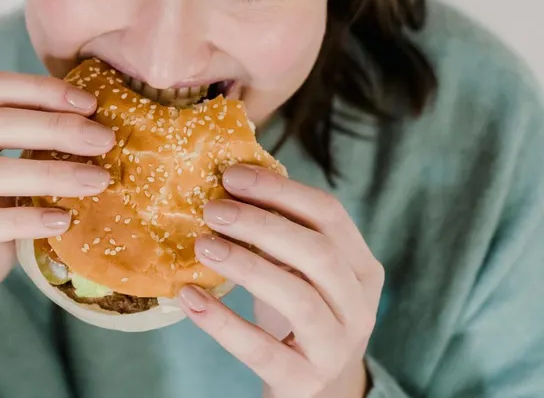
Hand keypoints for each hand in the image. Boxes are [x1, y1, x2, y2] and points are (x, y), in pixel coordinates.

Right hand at [0, 71, 114, 344]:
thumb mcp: (5, 195)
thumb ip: (32, 164)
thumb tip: (99, 141)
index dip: (41, 90)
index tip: (91, 104)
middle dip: (55, 127)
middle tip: (104, 140)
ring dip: (48, 173)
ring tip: (97, 181)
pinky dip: (22, 220)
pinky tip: (61, 222)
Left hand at [178, 165, 383, 397]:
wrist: (318, 390)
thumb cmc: (301, 316)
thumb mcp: (301, 272)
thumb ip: (279, 233)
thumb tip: (227, 182)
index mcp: (361, 268)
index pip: (329, 215)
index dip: (280, 190)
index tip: (231, 175)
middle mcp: (359, 306)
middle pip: (317, 253)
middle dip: (261, 224)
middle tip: (212, 209)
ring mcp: (336, 347)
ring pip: (298, 299)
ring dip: (246, 265)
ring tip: (202, 246)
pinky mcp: (304, 382)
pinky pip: (260, 350)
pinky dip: (222, 321)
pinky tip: (189, 297)